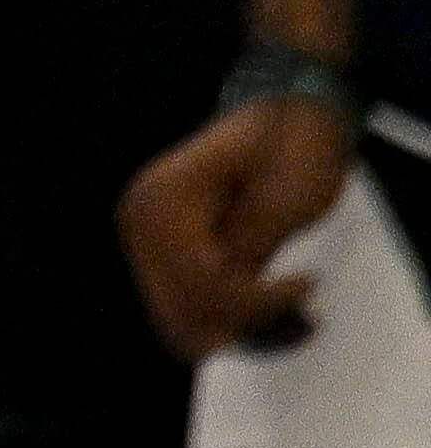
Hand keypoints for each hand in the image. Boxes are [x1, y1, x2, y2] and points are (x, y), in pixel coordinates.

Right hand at [128, 95, 358, 357]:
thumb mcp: (285, 196)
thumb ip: (251, 249)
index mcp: (161, 203)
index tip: (308, 285)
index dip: (256, 300)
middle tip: (301, 314)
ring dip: (235, 328)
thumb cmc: (290, 147)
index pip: (198, 283)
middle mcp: (139, 225)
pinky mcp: (162, 254)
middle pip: (179, 312)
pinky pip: (186, 307)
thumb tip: (234, 299)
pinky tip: (271, 308)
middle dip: (243, 323)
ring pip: (178, 320)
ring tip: (291, 318)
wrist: (284, 118)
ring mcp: (145, 242)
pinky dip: (228, 318)